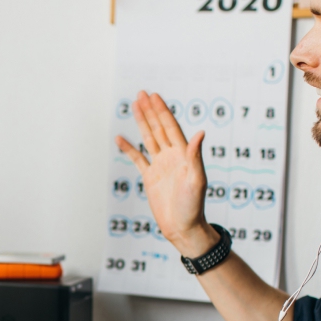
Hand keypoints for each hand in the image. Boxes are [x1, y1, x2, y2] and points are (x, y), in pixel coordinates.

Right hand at [116, 91, 217, 255]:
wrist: (182, 227)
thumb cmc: (193, 206)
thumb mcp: (196, 180)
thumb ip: (195, 156)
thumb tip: (200, 132)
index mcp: (184, 155)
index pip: (171, 127)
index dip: (162, 111)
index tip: (155, 96)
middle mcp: (172, 157)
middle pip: (159, 128)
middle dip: (151, 111)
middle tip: (142, 93)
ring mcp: (160, 166)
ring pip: (149, 139)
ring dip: (142, 122)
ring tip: (135, 106)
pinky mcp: (150, 177)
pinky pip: (138, 159)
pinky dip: (129, 148)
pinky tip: (120, 138)